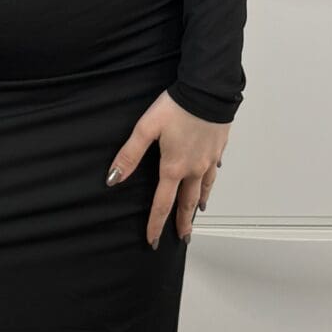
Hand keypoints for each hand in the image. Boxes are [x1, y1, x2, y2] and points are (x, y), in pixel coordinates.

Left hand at [106, 92, 230, 248]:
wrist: (208, 91)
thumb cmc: (176, 107)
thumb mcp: (146, 128)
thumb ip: (129, 155)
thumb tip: (113, 179)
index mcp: (173, 168)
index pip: (162, 204)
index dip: (156, 224)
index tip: (153, 240)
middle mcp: (194, 169)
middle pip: (187, 203)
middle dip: (183, 223)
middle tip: (182, 238)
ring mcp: (208, 160)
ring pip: (204, 190)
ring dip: (198, 206)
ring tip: (196, 215)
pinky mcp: (218, 149)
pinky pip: (213, 173)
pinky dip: (210, 183)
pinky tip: (208, 182)